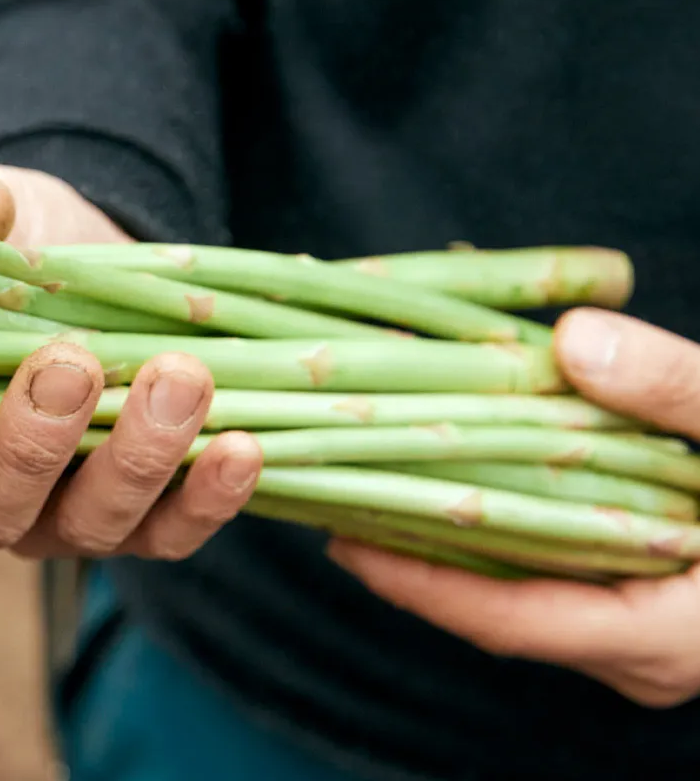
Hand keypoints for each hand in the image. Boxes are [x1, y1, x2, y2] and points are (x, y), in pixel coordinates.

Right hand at [0, 149, 262, 558]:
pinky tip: (241, 445)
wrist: (91, 246)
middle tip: (69, 364)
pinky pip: (172, 533)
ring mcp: (61, 518)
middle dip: (33, 446)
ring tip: (178, 375)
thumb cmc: (1, 236)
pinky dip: (208, 498)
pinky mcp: (144, 516)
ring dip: (135, 458)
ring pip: (91, 526)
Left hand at [330, 308, 699, 707]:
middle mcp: (648, 653)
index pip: (512, 620)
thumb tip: (575, 341)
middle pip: (502, 611)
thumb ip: (683, 395)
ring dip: (452, 542)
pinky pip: (557, 572)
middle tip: (330, 500)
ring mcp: (649, 635)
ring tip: (371, 486)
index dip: (419, 581)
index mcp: (671, 635)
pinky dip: (505, 529)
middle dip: (415, 558)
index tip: (339, 539)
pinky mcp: (652, 601)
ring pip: (527, 592)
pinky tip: (461, 480)